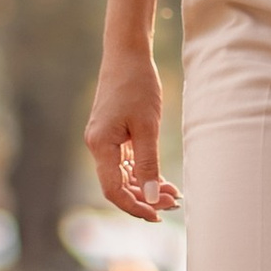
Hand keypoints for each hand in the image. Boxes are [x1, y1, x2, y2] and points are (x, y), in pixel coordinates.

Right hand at [86, 42, 178, 217]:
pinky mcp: (111, 134)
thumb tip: (149, 197)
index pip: (114, 190)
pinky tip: (160, 179)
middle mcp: (97, 146)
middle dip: (144, 198)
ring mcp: (103, 140)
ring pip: (122, 175)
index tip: (158, 215)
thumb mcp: (147, 127)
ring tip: (172, 193)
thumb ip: (148, 163)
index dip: (135, 207)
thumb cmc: (138, 86)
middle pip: (117, 186)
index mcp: (100, 145)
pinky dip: (141, 172)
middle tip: (173, 203)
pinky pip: (125, 162)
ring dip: (144, 187)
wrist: (127, 55)